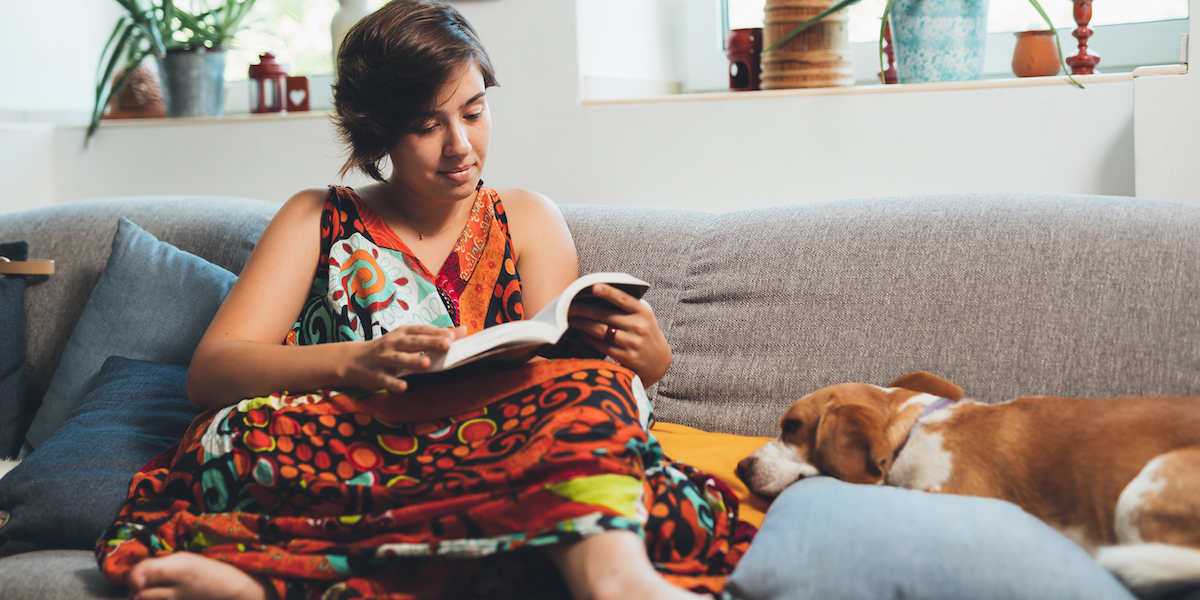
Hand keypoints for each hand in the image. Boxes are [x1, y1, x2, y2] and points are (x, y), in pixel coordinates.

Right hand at [345, 325, 466, 392]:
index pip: (422, 330)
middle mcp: (393, 343)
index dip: (436, 332)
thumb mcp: (408, 339)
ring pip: (399, 359)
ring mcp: (383, 359)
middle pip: (413, 342)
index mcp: (403, 333)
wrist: (353, 360)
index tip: (453, 335)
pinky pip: (386, 380)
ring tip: (426, 363)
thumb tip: (464, 330)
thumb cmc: (389, 349)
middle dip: (430, 343)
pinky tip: (403, 387)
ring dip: (412, 361)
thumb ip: (434, 336)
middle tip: (446, 344)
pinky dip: (394, 383)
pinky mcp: (375, 375)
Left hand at [567, 283, 671, 385]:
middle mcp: (639, 326)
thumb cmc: (645, 332)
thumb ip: (626, 305)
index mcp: (643, 311)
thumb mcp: (643, 316)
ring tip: (571, 319)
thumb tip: (596, 294)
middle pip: (605, 315)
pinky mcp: (626, 358)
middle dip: (583, 309)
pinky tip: (582, 333)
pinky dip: (589, 338)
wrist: (659, 361)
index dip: (608, 292)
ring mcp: (633, 343)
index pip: (623, 299)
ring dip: (582, 324)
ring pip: (601, 330)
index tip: (593, 287)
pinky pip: (602, 346)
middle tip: (568, 306)